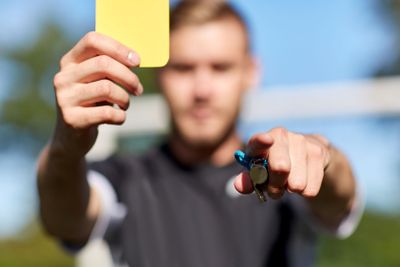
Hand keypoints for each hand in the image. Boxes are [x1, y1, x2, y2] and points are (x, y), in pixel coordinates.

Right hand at [51, 32, 141, 155]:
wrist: (71, 138)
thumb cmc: (92, 104)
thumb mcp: (96, 82)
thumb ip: (109, 68)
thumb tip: (135, 59)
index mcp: (69, 62)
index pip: (93, 40)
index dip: (119, 48)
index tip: (138, 61)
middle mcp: (63, 77)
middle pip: (104, 64)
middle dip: (129, 77)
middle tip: (138, 89)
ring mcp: (64, 98)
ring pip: (107, 88)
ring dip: (125, 98)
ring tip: (125, 104)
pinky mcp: (72, 119)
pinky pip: (108, 112)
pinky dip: (120, 116)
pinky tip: (118, 118)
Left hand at [234, 127, 331, 198]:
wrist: (306, 156)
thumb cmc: (274, 164)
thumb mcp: (259, 172)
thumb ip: (248, 179)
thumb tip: (238, 186)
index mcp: (262, 140)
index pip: (258, 141)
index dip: (261, 141)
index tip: (268, 141)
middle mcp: (281, 135)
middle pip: (280, 168)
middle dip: (275, 186)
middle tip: (275, 187)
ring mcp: (302, 141)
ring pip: (296, 183)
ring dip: (291, 190)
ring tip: (289, 182)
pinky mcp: (319, 152)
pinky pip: (310, 188)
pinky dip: (305, 191)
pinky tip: (304, 180)